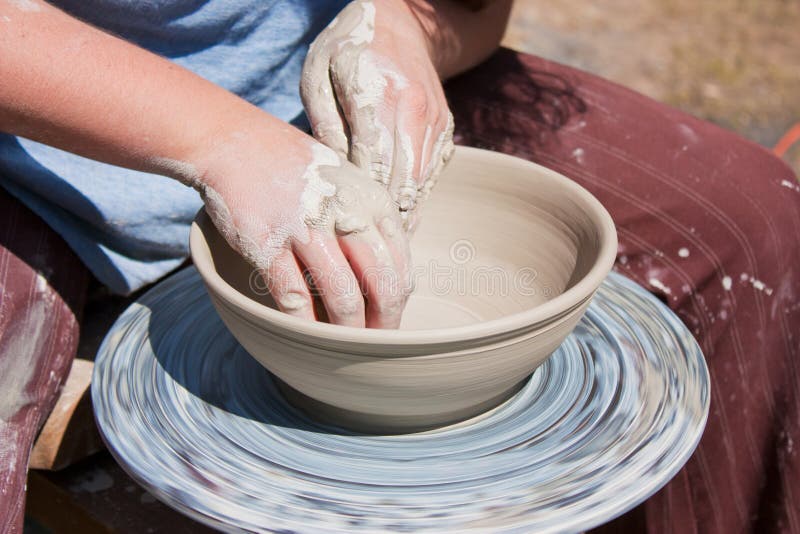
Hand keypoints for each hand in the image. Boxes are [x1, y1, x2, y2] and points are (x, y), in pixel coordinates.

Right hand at [193, 124, 410, 328]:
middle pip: (382, 286)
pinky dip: (304, 324)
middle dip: (383, 325)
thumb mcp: (348, 183)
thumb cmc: (297, 170)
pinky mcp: (269, 243)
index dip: (399, 304)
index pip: (401, 267)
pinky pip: (295, 298)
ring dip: (347, 332)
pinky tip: (306, 335)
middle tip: (375, 347)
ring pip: (343, 297)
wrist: (235, 143)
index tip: (389, 323)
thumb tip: (390, 280)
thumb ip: (372, 224)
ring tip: (345, 348)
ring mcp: (308, 228)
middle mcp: (347, 213)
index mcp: (373, 201)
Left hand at [301, 0, 454, 230]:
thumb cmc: (347, 49)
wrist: (401, 22)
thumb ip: (323, 121)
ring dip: (403, 217)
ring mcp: (436, 121)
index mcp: (379, 92)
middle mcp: (415, 109)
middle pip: (401, 181)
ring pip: (421, 183)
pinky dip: (415, 198)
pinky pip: (431, 174)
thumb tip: (333, 174)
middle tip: (365, 258)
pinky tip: (397, 220)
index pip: (371, 163)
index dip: (359, 203)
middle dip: (383, 221)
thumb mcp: (318, 73)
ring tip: (383, 250)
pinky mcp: (447, 129)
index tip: (344, 233)